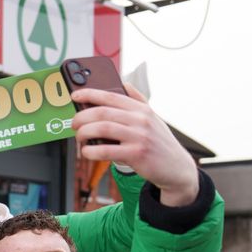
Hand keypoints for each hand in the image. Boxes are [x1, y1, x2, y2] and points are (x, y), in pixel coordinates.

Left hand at [70, 83, 198, 206]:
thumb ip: (138, 100)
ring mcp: (139, 137)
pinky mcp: (136, 154)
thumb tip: (123, 83)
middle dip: (82, 117)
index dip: (90, 94)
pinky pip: (106, 150)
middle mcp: (141, 120)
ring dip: (84, 133)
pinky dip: (91, 151)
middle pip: (102, 112)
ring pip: (102, 129)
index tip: (75, 95)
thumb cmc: (159, 143)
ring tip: (79, 137)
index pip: (111, 96)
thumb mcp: (153, 118)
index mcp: (142, 109)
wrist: (177, 168)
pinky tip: (87, 152)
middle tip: (74, 123)